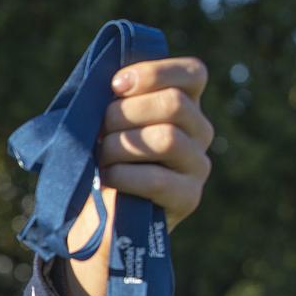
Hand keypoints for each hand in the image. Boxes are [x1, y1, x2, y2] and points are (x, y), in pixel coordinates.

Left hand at [59, 56, 213, 295]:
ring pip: (167, 138)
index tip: (115, 86)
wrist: (96, 223)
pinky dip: (123, 175)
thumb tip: (111, 84)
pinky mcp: (188, 198)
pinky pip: (158, 179)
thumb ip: (114, 102)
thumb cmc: (97, 166)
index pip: (193, 74)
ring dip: (121, 145)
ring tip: (100, 158)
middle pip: (174, 104)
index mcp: (183, 107)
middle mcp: (199, 133)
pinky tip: (107, 179)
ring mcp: (198, 167)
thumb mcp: (103, 127)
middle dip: (124, 113)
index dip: (155, 72)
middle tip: (99, 131)